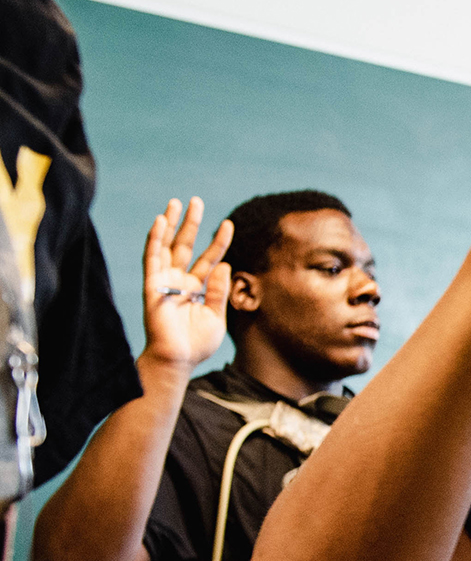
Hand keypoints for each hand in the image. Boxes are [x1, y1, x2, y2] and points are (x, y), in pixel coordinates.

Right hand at [139, 198, 231, 373]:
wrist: (177, 360)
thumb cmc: (196, 344)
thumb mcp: (216, 316)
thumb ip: (219, 291)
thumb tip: (225, 265)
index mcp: (197, 288)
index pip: (210, 258)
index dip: (219, 241)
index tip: (229, 224)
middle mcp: (180, 281)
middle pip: (186, 245)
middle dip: (191, 223)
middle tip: (196, 201)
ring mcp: (165, 281)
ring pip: (167, 246)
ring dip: (171, 224)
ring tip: (176, 203)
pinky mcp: (152, 285)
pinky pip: (152, 258)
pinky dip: (155, 239)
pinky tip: (160, 221)